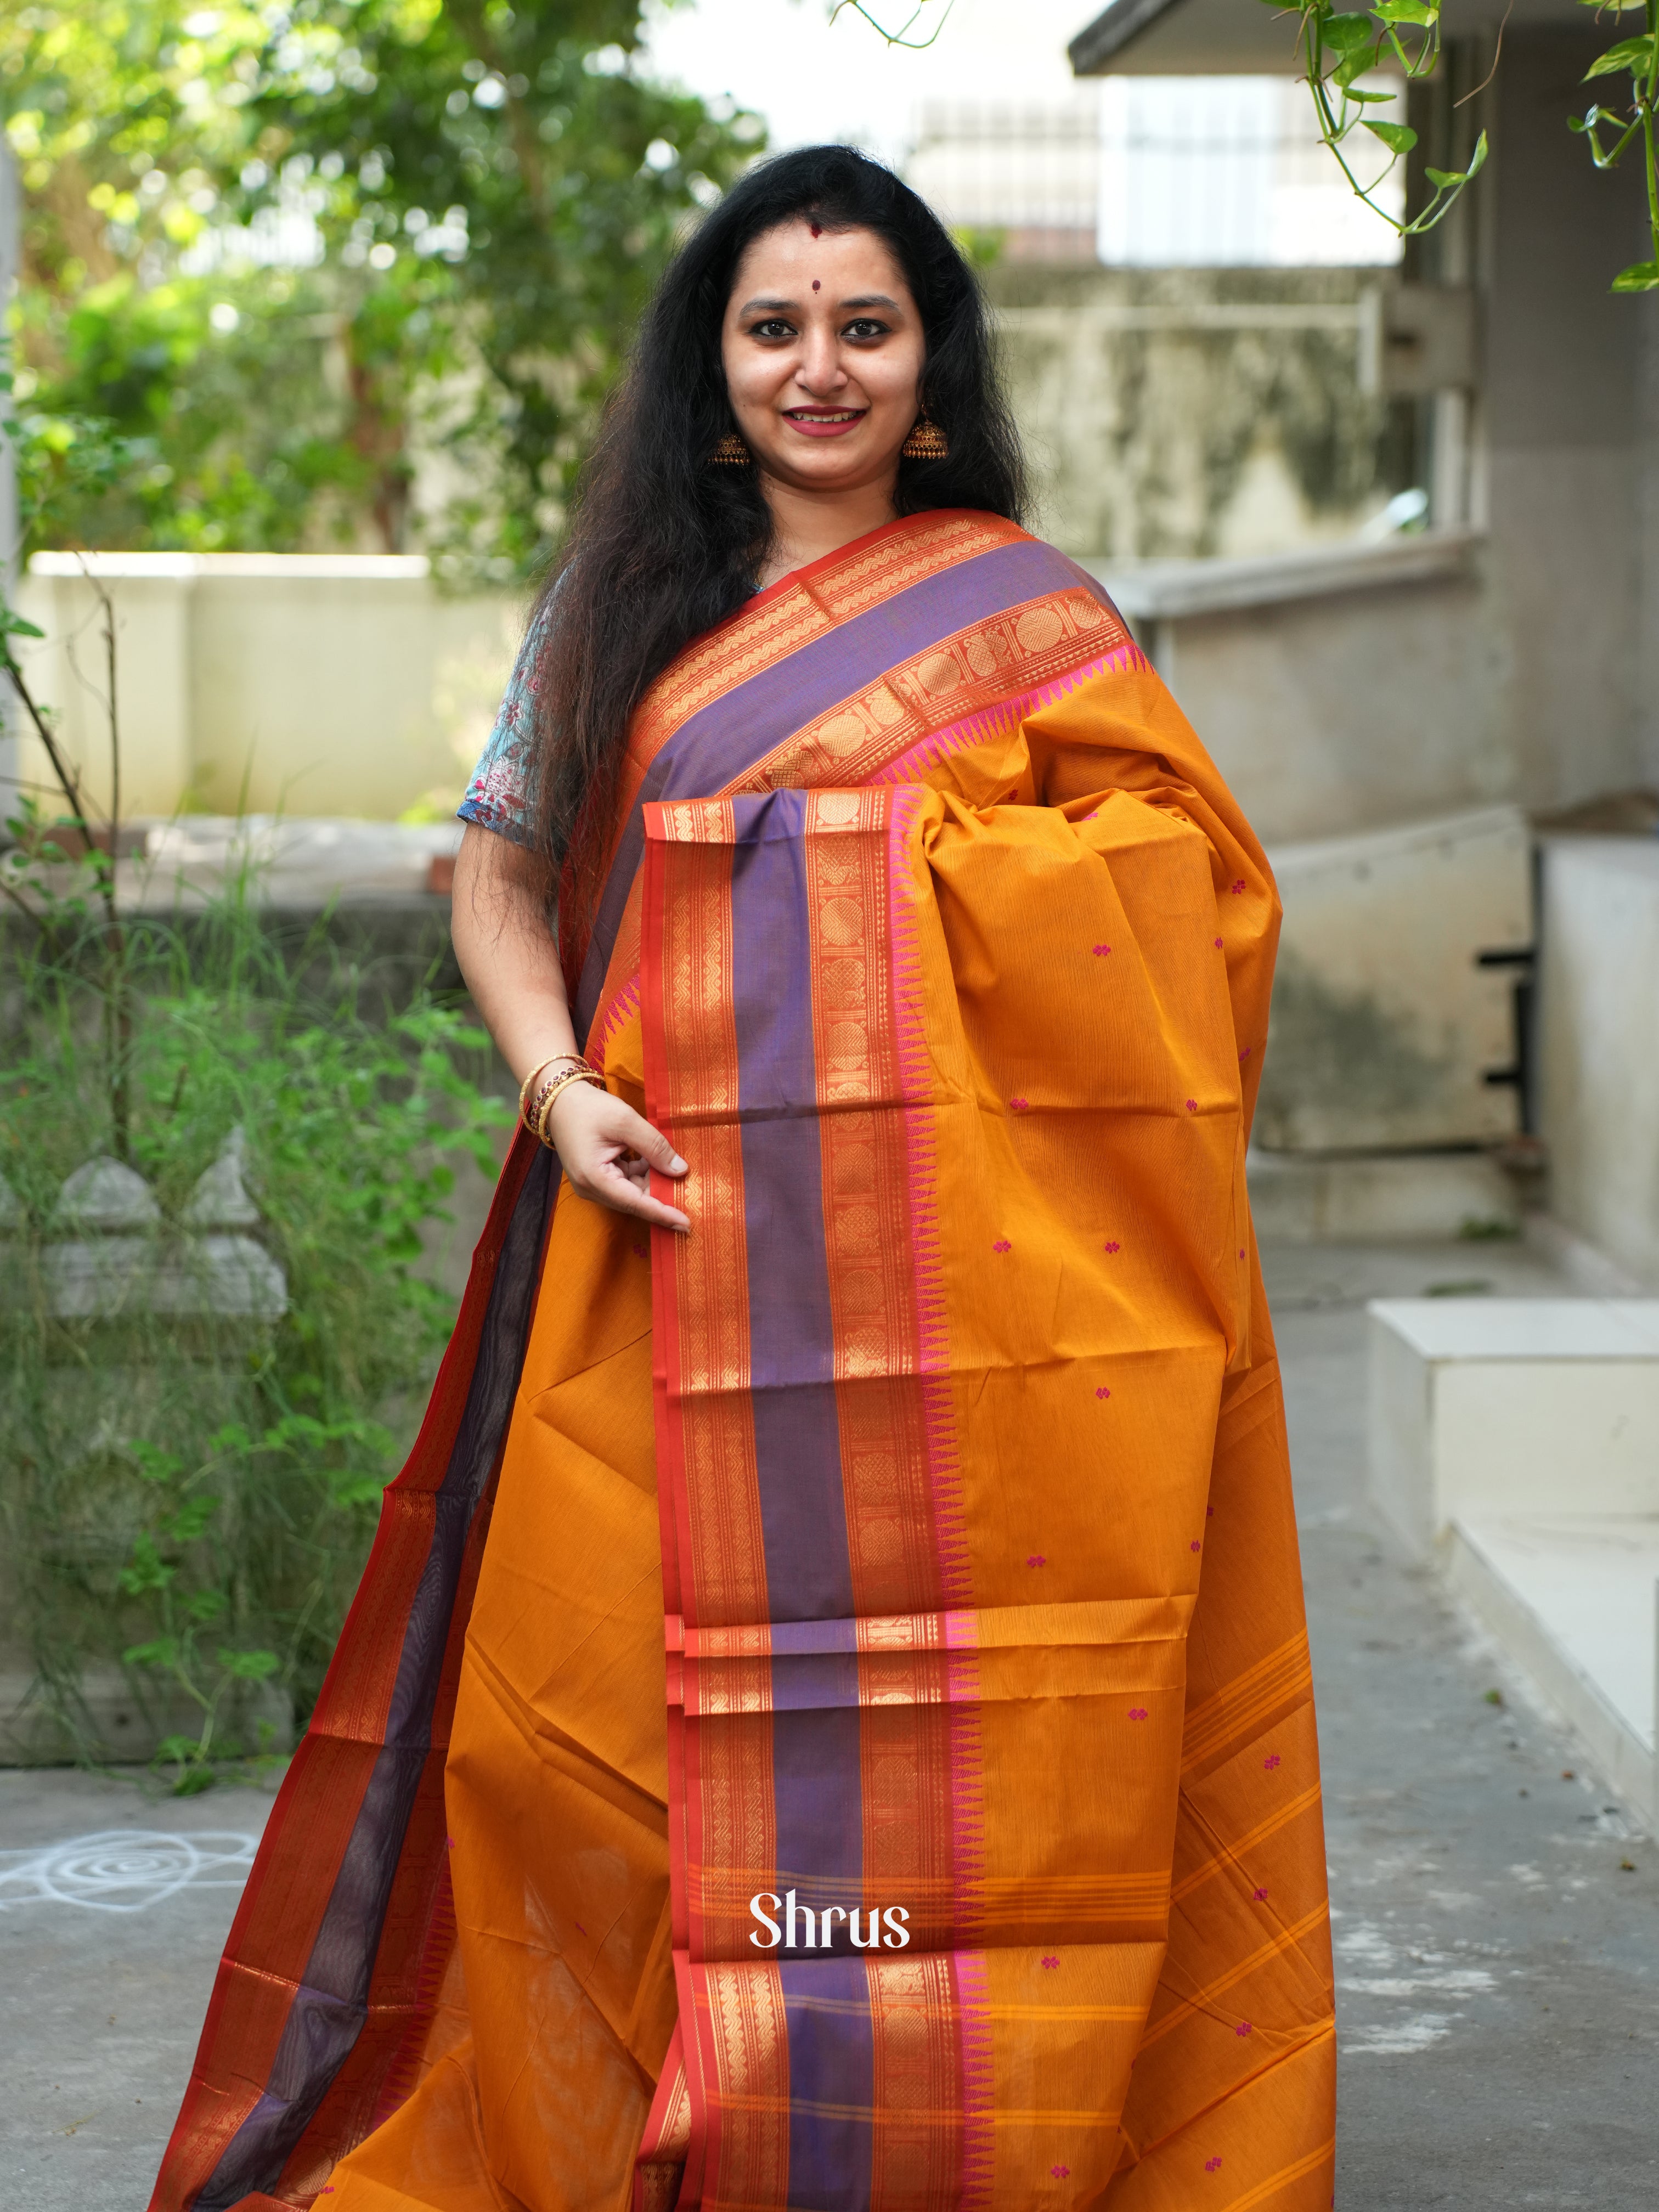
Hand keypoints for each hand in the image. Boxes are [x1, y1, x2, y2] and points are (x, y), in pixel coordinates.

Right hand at [544, 1080, 689, 1232]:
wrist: (561, 1100)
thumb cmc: (589, 1108)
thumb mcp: (625, 1121)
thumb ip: (654, 1146)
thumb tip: (680, 1170)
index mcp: (595, 1178)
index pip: (636, 1203)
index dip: (663, 1214)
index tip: (686, 1224)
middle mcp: (591, 1189)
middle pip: (634, 1201)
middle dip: (662, 1198)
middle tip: (692, 1194)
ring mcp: (593, 1185)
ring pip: (632, 1193)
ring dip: (654, 1184)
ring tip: (678, 1175)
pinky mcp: (597, 1177)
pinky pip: (626, 1183)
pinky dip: (644, 1175)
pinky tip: (658, 1164)